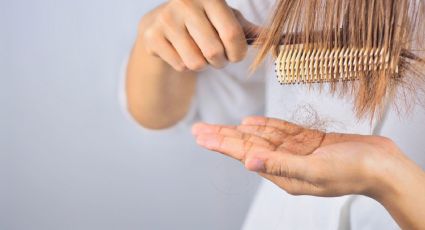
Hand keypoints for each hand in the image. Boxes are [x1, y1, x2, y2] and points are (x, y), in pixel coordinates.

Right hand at [138, 0, 259, 71]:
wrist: (161, 23)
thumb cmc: (202, 21)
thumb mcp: (225, 19)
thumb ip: (249, 30)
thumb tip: (276, 40)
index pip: (232, 34)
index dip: (238, 53)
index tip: (236, 54)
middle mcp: (186, 2)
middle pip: (214, 52)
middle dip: (220, 62)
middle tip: (217, 56)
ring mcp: (166, 19)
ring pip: (196, 63)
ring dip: (203, 65)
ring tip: (198, 53)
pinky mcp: (152, 36)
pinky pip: (180, 66)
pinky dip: (185, 65)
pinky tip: (180, 51)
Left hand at [192, 116, 403, 197]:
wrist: (381, 165)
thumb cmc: (353, 172)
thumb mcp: (314, 171)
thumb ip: (280, 165)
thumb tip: (248, 161)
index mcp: (282, 173)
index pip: (243, 154)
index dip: (221, 144)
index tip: (201, 137)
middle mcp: (285, 162)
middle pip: (246, 145)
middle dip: (222, 137)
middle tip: (199, 130)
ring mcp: (296, 151)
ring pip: (260, 138)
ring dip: (238, 131)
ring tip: (218, 127)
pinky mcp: (308, 142)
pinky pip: (280, 132)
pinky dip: (265, 126)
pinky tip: (251, 123)